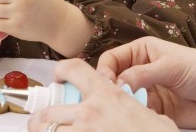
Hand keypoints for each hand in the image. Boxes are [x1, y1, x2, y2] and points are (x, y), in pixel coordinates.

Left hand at [28, 59, 178, 131]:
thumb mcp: (156, 118)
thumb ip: (138, 109)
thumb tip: (139, 112)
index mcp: (107, 96)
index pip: (74, 69)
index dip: (62, 70)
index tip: (58, 79)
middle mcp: (89, 114)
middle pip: (48, 113)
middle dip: (40, 121)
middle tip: (42, 126)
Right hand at [96, 37, 195, 128]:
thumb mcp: (172, 66)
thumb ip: (143, 74)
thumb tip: (118, 83)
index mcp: (142, 51)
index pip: (112, 59)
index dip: (105, 70)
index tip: (105, 84)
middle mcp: (141, 70)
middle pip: (114, 80)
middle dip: (111, 90)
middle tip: (113, 100)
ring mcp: (148, 91)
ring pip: (124, 99)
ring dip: (123, 104)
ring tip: (128, 110)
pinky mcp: (156, 110)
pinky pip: (138, 113)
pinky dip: (136, 116)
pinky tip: (141, 117)